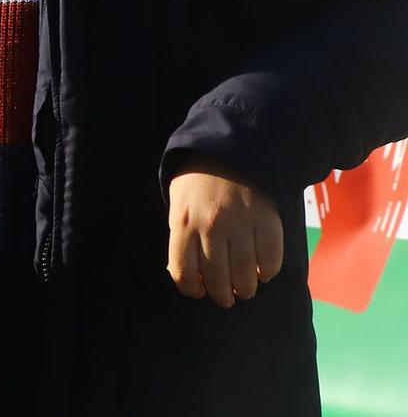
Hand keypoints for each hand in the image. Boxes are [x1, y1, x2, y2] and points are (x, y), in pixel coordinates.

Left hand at [166, 159, 283, 306]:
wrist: (231, 152)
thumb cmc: (198, 183)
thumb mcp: (178, 205)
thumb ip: (181, 236)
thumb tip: (186, 274)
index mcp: (184, 223)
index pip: (183, 272)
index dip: (191, 290)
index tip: (199, 292)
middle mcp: (211, 227)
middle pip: (216, 279)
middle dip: (222, 296)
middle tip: (227, 298)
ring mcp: (241, 225)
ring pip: (244, 274)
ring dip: (245, 288)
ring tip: (245, 289)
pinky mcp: (267, 222)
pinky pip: (271, 260)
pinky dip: (268, 272)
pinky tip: (264, 272)